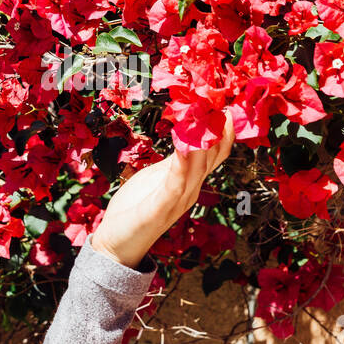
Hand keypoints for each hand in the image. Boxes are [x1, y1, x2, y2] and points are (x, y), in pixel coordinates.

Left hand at [88, 111, 235, 269]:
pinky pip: (177, 182)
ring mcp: (179, 199)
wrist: (118, 243)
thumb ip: (175, 161)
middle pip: (214, 155)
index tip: (225, 101)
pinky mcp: (162, 208)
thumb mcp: (158, 177)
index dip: (224, 128)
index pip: (216, 151)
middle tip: (221, 99)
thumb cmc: (137, 207)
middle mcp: (191, 188)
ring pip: (200, 166)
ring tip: (207, 115)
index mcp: (191, 179)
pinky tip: (184, 144)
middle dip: (218, 127)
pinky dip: (183, 163)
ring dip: (204, 140)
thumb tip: (187, 136)